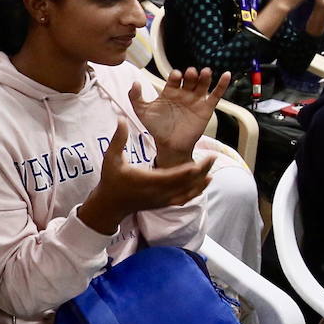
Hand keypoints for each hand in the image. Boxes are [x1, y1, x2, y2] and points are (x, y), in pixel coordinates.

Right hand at [84, 118, 213, 229]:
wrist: (110, 204)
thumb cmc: (111, 179)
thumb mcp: (111, 158)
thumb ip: (118, 139)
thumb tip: (121, 119)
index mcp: (147, 180)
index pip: (174, 177)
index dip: (190, 170)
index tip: (201, 160)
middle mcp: (158, 192)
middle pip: (186, 183)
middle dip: (201, 171)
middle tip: (213, 157)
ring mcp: (162, 200)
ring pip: (188, 192)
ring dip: (201, 181)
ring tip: (211, 168)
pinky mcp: (164, 203)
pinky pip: (185, 198)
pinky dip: (197, 191)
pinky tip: (205, 182)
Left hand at [128, 67, 229, 162]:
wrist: (169, 145)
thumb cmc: (156, 127)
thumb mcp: (142, 111)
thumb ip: (135, 97)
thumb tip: (134, 82)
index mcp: (169, 91)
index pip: (174, 80)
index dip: (176, 76)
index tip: (176, 76)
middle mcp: (184, 93)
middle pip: (190, 80)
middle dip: (191, 75)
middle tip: (190, 73)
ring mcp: (196, 100)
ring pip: (202, 85)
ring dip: (204, 77)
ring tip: (205, 72)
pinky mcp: (206, 109)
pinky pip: (216, 95)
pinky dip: (222, 85)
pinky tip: (227, 75)